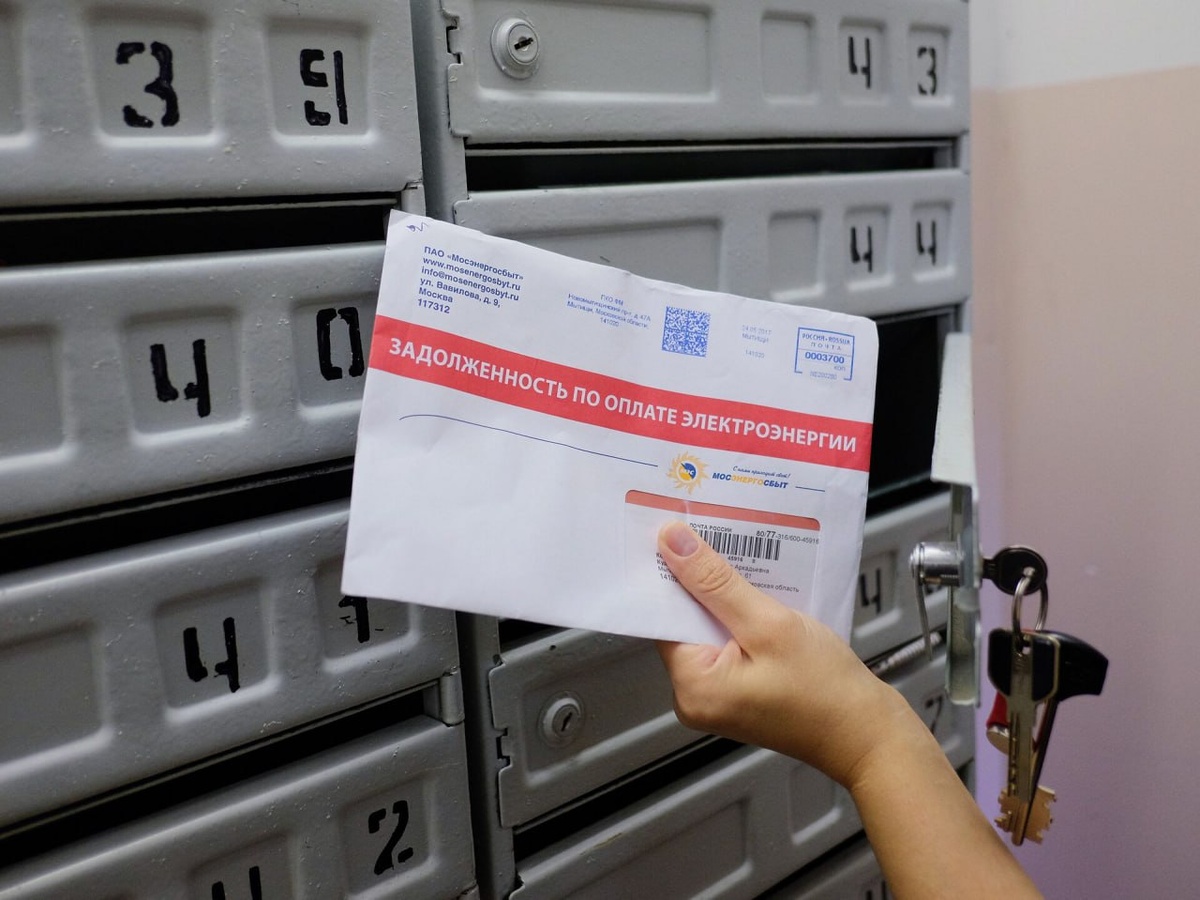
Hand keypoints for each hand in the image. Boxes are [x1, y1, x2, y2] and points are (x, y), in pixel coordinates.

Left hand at [655, 520, 908, 786]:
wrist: (869, 735)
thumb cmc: (827, 690)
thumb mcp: (770, 624)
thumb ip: (716, 583)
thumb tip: (672, 544)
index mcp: (692, 686)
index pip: (663, 615)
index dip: (671, 572)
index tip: (677, 531)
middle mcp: (695, 696)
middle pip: (685, 621)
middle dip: (702, 581)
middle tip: (715, 535)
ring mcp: (717, 697)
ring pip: (709, 628)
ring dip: (725, 596)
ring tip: (742, 558)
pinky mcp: (738, 692)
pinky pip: (729, 642)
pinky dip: (741, 617)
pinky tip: (758, 593)